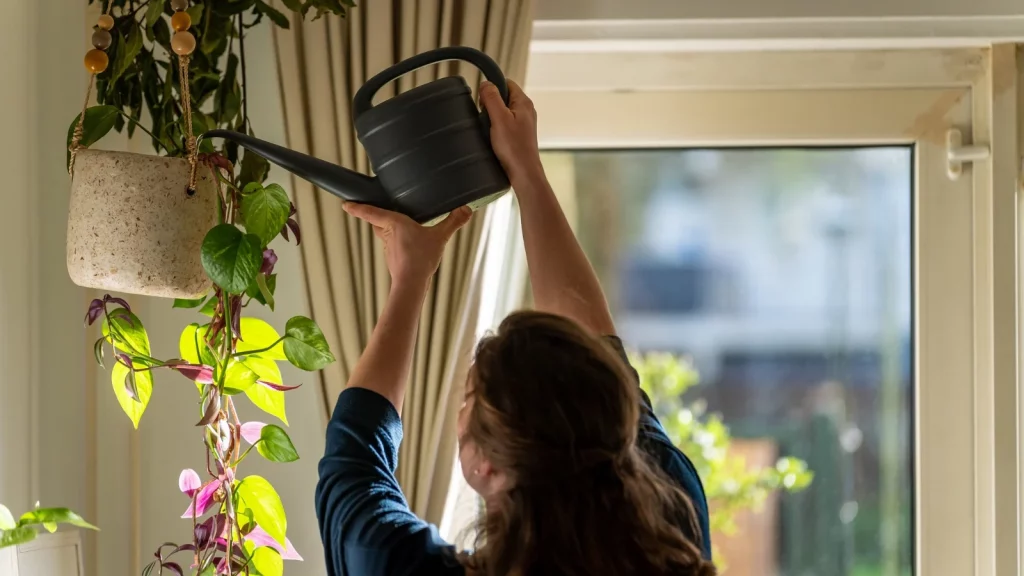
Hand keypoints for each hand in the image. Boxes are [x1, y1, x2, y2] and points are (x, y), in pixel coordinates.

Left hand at [342, 204, 471, 284]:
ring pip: (383, 234)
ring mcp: (389, 248)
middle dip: (373, 216)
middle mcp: (388, 234)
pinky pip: (392, 245)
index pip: (371, 212)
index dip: (357, 207)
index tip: (345, 204)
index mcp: (394, 223)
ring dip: (385, 229)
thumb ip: (453, 222)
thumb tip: (467, 209)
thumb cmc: (420, 258)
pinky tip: (407, 243)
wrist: (411, 283)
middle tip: (372, 209)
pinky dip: (395, 242)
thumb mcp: (439, 237)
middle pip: (376, 222)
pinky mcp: (394, 258)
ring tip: (396, 224)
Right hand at [479, 79, 542, 184]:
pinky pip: (504, 125)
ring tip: (489, 130)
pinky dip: (496, 129)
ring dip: (492, 119)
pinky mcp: (519, 136)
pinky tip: (492, 138)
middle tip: (486, 118)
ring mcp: (523, 124)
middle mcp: (526, 111)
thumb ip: (492, 98)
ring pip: (502, 112)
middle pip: (503, 98)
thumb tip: (486, 84)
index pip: (507, 83)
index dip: (492, 89)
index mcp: (524, 103)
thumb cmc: (514, 148)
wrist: (523, 173)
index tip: (484, 101)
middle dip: (490, 105)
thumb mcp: (499, 119)